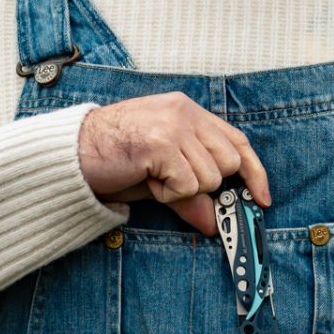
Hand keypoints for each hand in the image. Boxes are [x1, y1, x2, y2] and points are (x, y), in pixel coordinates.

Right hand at [78, 93, 270, 237]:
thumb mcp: (160, 176)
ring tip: (151, 177)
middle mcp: (184, 112)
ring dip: (182, 189)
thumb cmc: (113, 159)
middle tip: (168, 182)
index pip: (237, 141)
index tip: (262, 198)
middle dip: (204, 184)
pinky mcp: (162, 143)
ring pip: (209, 177)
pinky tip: (145, 178)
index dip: (254, 172)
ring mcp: (174, 125)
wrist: (71, 153)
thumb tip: (216, 223)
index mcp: (187, 110)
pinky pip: (187, 186)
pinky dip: (168, 193)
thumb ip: (192, 194)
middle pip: (227, 164)